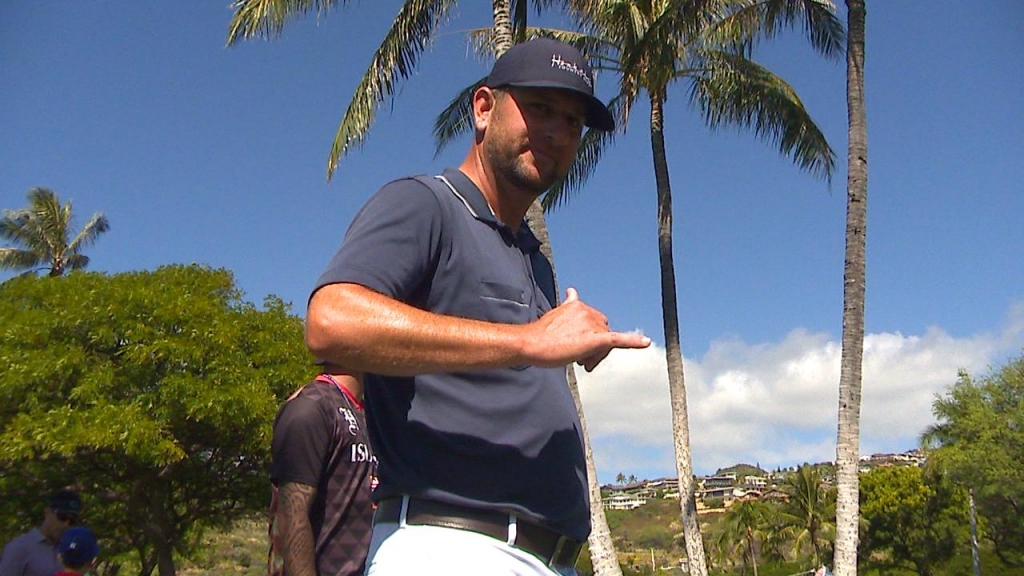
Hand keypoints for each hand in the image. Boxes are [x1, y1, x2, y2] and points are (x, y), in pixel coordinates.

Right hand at [523, 287, 649, 371]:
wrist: (530, 344)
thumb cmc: (539, 336)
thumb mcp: (555, 317)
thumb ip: (568, 309)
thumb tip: (573, 291)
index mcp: (577, 305)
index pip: (593, 321)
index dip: (588, 335)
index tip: (576, 345)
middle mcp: (586, 311)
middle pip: (603, 331)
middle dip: (595, 347)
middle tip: (580, 360)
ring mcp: (591, 324)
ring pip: (606, 342)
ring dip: (596, 355)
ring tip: (580, 362)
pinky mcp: (596, 338)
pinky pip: (619, 339)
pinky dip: (633, 342)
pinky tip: (645, 343)